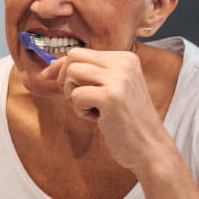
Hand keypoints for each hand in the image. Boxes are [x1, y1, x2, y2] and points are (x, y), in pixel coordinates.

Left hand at [39, 48, 171, 173]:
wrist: (149, 147)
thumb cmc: (126, 121)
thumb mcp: (112, 89)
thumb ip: (89, 74)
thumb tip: (50, 68)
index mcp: (126, 58)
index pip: (80, 52)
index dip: (61, 66)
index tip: (48, 77)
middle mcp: (124, 63)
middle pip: (73, 57)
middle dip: (65, 79)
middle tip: (77, 100)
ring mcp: (119, 79)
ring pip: (72, 74)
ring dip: (73, 95)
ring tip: (92, 109)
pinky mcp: (111, 97)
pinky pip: (76, 95)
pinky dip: (80, 110)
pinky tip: (98, 118)